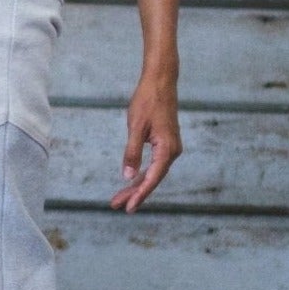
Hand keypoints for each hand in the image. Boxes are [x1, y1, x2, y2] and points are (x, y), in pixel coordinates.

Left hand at [109, 71, 182, 212]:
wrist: (160, 82)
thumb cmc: (147, 101)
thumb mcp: (136, 127)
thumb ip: (132, 152)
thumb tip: (127, 176)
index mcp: (167, 149)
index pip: (152, 178)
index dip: (139, 194)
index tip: (128, 207)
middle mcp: (172, 151)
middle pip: (152, 179)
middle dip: (134, 193)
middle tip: (116, 205)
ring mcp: (170, 147)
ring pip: (153, 172)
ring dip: (137, 185)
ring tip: (120, 197)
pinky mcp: (165, 143)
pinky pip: (154, 164)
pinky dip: (142, 173)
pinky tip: (132, 181)